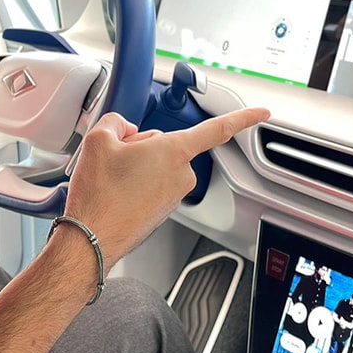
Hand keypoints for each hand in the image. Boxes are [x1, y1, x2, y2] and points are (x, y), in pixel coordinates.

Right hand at [62, 106, 269, 266]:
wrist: (90, 240)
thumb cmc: (99, 196)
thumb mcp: (99, 140)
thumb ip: (118, 122)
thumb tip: (126, 130)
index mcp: (173, 152)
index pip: (217, 129)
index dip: (243, 117)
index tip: (262, 112)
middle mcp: (180, 175)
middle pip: (168, 145)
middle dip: (144, 146)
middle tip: (117, 159)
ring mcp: (173, 196)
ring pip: (159, 165)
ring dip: (138, 167)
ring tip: (113, 181)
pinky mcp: (163, 211)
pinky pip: (152, 185)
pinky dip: (135, 185)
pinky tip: (117, 193)